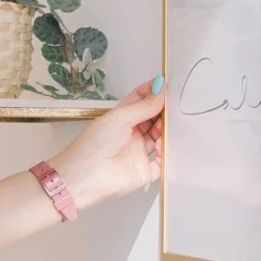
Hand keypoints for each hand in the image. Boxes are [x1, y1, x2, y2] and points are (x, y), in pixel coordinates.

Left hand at [49, 77, 167, 208]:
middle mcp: (131, 134)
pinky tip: (164, 148)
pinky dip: (167, 155)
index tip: (167, 84)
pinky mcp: (145, 171)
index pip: (140, 101)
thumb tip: (161, 88)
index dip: (153, 92)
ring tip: (168, 128)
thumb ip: (143, 106)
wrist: (86, 176)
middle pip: (153, 119)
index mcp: (122, 118)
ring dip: (166, 133)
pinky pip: (163, 163)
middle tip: (175, 107)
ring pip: (160, 139)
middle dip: (164, 112)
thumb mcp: (119, 118)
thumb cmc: (95, 144)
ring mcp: (139, 152)